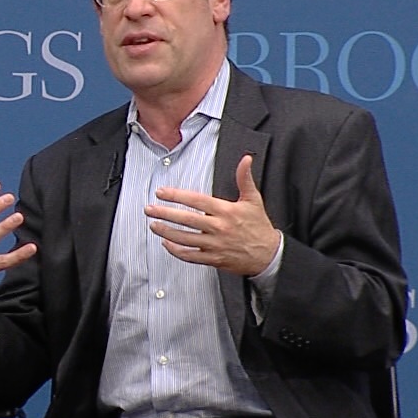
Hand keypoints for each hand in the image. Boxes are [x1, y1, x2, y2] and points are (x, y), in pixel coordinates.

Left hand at [144, 154, 279, 276]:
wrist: (269, 255)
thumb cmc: (259, 226)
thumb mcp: (253, 199)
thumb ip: (245, 178)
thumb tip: (246, 159)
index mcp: (226, 211)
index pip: (196, 200)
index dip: (176, 195)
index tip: (161, 192)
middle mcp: (218, 227)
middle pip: (186, 219)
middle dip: (165, 213)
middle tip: (149, 208)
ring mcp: (214, 244)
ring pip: (184, 239)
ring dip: (166, 232)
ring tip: (153, 224)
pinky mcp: (213, 259)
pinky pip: (190, 256)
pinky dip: (176, 251)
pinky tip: (166, 243)